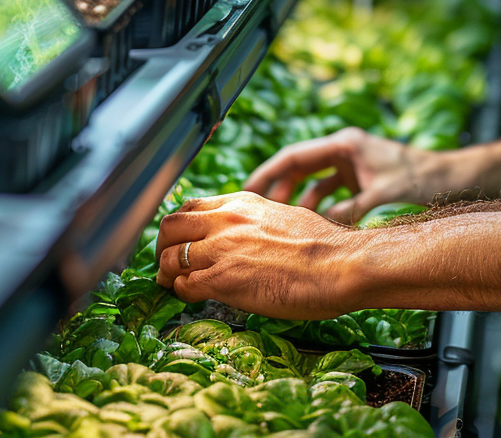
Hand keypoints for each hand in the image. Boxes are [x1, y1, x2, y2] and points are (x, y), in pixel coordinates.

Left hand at [155, 192, 363, 317]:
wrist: (339, 264)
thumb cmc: (322, 246)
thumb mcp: (281, 216)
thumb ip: (254, 222)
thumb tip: (245, 237)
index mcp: (242, 203)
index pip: (190, 206)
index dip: (179, 226)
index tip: (179, 239)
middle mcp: (226, 220)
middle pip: (170, 226)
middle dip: (162, 246)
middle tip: (167, 262)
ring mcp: (222, 249)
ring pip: (170, 257)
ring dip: (167, 273)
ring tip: (173, 284)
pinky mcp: (223, 279)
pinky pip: (184, 285)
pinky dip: (181, 293)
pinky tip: (192, 297)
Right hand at [243, 126, 453, 222]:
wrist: (450, 178)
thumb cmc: (420, 178)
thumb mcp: (381, 194)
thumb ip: (349, 211)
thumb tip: (319, 229)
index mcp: (344, 144)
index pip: (295, 156)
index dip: (268, 173)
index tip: (247, 190)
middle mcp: (343, 150)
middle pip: (299, 168)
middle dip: (279, 190)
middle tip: (258, 213)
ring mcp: (351, 165)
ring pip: (314, 183)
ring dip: (300, 202)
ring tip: (282, 225)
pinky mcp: (359, 180)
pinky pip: (331, 194)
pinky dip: (322, 210)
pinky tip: (314, 229)